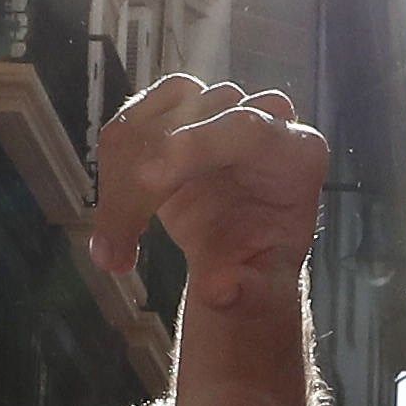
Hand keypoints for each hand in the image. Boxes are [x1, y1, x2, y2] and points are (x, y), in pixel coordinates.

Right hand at [87, 76, 324, 298]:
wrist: (239, 260)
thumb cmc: (260, 268)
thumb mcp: (263, 290)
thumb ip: (249, 291)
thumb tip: (222, 290)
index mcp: (296, 152)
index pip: (246, 126)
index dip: (197, 144)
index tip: (148, 178)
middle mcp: (258, 118)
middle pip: (190, 120)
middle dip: (143, 179)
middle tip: (115, 245)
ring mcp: (213, 113)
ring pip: (150, 122)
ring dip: (118, 183)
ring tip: (111, 249)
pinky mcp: (173, 120)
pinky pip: (129, 131)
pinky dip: (109, 175)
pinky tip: (112, 222)